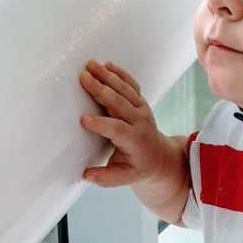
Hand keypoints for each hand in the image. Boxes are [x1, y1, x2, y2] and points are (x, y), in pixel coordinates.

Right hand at [79, 59, 165, 186]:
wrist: (159, 157)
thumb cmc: (138, 167)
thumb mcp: (124, 178)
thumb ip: (106, 178)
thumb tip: (86, 175)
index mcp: (135, 141)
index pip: (117, 129)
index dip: (101, 124)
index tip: (83, 119)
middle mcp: (140, 122)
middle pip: (119, 102)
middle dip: (101, 89)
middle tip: (83, 77)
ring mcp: (142, 109)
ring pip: (124, 89)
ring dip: (107, 76)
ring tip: (90, 65)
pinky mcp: (140, 102)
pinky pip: (131, 84)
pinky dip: (120, 74)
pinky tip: (107, 65)